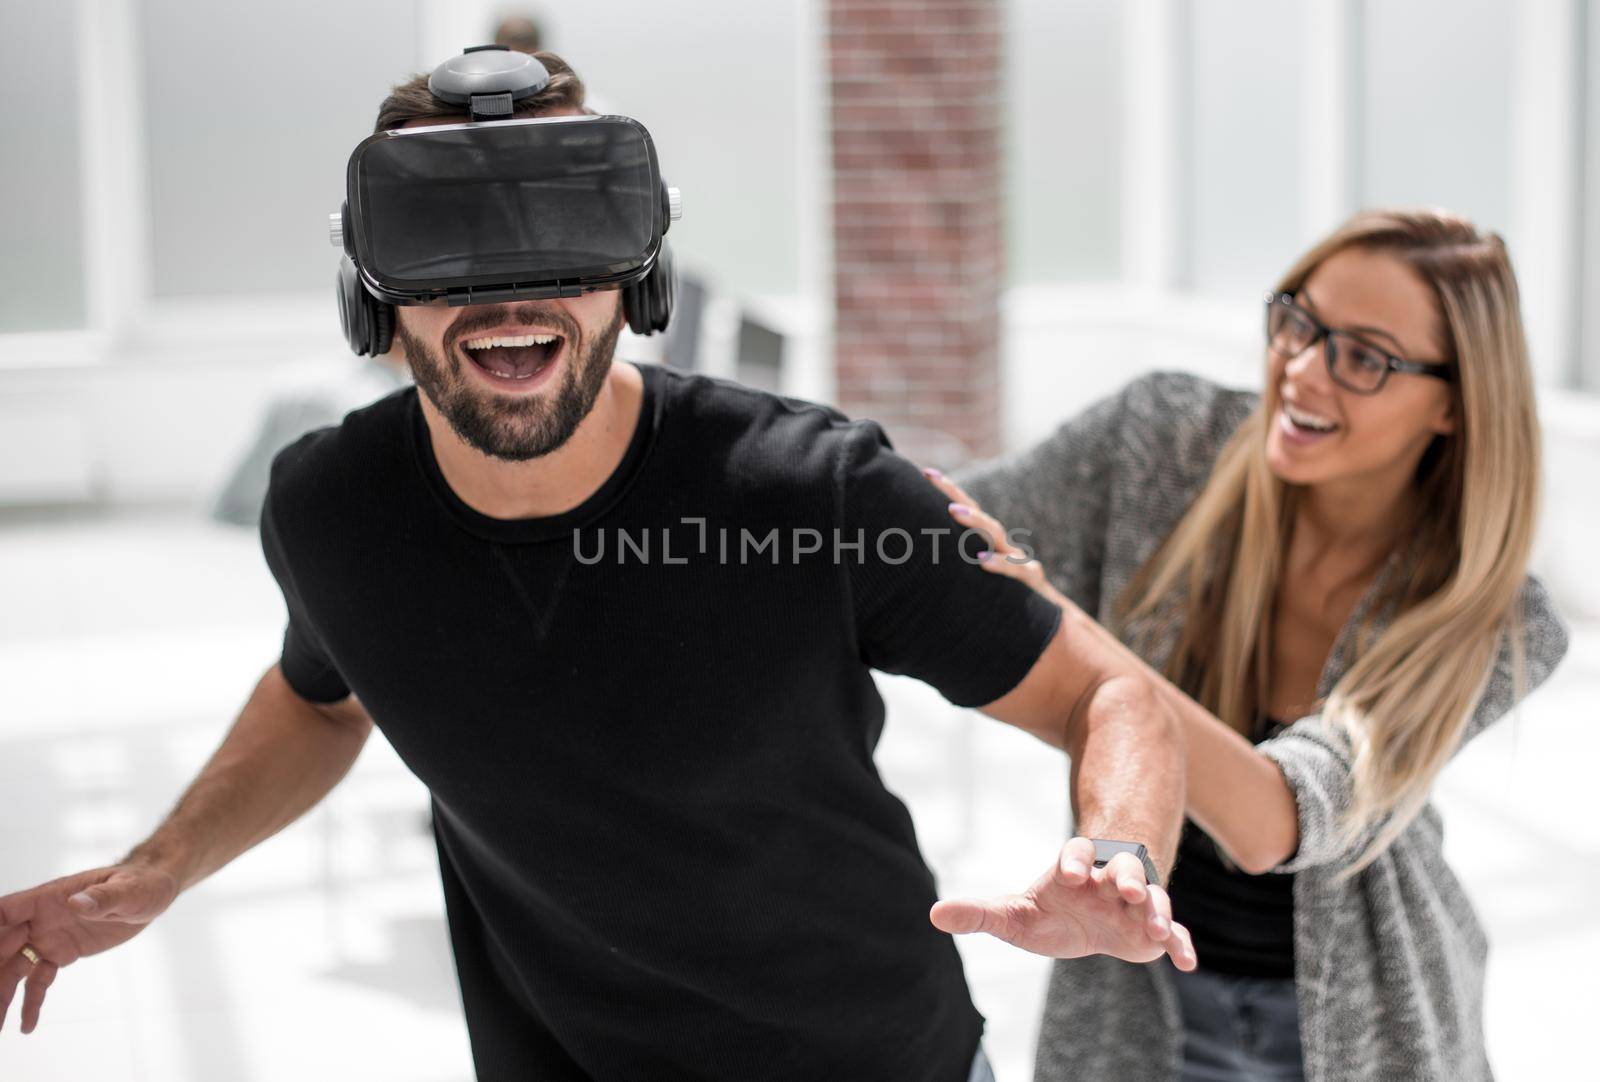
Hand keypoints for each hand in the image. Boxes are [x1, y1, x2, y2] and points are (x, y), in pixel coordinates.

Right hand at [0, 862, 178, 1032]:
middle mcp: (41, 918)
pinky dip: (31, 1002)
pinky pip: (38, 980)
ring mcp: (48, 938)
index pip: (7, 911)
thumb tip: (76, 903)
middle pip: (2, 946)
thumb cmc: (139, 884)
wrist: (150, 895)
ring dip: (2, 995)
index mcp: (51, 897)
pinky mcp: (61, 954)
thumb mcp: (127, 891)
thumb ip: (102, 898)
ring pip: (14, 969)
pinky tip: (26, 1026)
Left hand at [922, 469, 1065, 606]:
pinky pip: (1015, 569)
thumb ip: (957, 569)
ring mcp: (1017, 559)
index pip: (967, 510)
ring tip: (955, 512)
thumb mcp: (977, 582)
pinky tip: (982, 561)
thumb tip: (919, 564)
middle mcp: (1002, 545)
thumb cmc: (1002, 601)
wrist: (1048, 621)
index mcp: (988, 543)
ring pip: (996, 535)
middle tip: (935, 480)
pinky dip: (999, 564)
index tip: (927, 472)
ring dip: (975, 521)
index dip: (949, 491)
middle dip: (956, 495)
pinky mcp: (1030, 579)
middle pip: (978, 514)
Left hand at [930, 837, 1195, 969]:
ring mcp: (1135, 903)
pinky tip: (1187, 963)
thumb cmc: (1051, 909)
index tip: (1069, 874)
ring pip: (1153, 897)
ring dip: (1156, 908)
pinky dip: (1182, 945)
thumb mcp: (1014, 914)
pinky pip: (1175, 934)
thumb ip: (980, 913)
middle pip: (1123, 869)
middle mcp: (1108, 879)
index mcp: (1075, 869)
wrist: (1091, 915)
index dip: (1074, 859)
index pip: (1075, 852)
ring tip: (1157, 926)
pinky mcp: (1152, 931)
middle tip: (1127, 889)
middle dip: (1127, 877)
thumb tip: (934, 914)